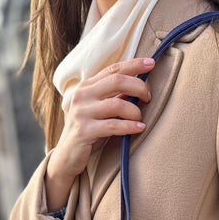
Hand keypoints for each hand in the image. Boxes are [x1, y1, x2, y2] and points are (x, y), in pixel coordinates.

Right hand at [51, 56, 154, 179]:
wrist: (67, 157)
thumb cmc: (89, 132)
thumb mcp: (100, 111)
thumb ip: (114, 97)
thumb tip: (138, 86)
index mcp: (86, 86)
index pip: (113, 69)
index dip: (134, 65)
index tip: (151, 63)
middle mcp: (82, 95)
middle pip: (117, 81)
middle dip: (139, 86)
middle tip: (149, 97)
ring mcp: (81, 112)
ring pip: (117, 104)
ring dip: (135, 111)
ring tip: (140, 119)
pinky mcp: (84, 130)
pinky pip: (113, 125)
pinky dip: (129, 126)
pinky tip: (140, 128)